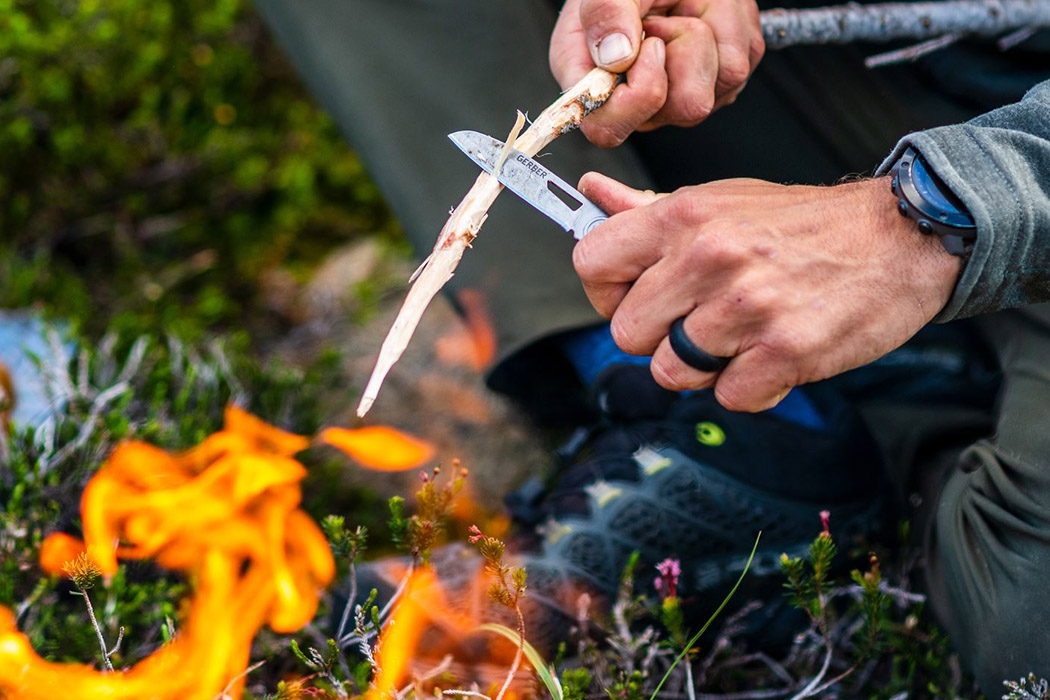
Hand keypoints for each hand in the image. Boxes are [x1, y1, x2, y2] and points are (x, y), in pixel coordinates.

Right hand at [550, 0, 763, 146]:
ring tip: (680, 12)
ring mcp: (682, 98)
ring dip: (703, 33)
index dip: (638, 96)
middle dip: (680, 52)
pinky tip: (701, 12)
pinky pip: (739, 63)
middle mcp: (639, 104)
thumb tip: (615, 56)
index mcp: (593, 86)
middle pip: (682, 109)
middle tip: (660, 21)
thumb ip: (604, 13)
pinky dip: (727, 25)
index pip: (609, 129)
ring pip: (718, 86)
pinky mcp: (720, 83)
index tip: (649, 44)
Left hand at [572, 173, 963, 410]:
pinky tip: (773, 353)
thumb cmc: (803, 223)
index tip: (636, 297)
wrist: (900, 235)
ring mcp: (746, 306)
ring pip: (673, 372)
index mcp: (683, 216)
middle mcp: (708, 257)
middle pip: (627, 333)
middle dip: (659, 338)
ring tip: (743, 335)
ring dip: (705, 366)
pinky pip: (728, 397)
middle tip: (701, 321)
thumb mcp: (721, 200)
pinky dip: (750, 386)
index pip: (591, 263)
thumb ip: (650, 209)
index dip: (607, 292)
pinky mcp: (784, 350)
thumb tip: (590, 192)